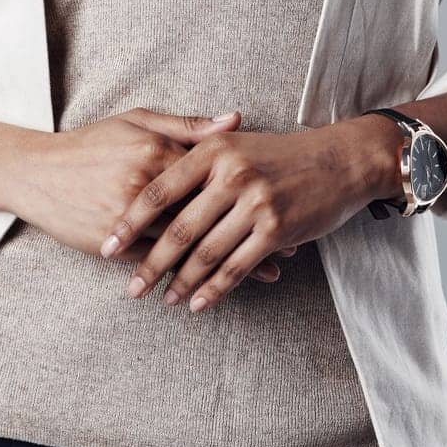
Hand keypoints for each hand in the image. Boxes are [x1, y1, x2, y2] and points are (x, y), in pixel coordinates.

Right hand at [15, 108, 300, 283]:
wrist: (35, 173)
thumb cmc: (91, 143)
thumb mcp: (137, 120)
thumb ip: (187, 124)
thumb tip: (235, 119)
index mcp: (156, 149)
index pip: (213, 174)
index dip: (250, 192)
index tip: (282, 204)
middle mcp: (146, 183)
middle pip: (208, 214)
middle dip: (248, 235)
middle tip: (283, 252)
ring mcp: (129, 217)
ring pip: (187, 245)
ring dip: (226, 263)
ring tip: (261, 276)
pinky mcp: (114, 243)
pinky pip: (158, 263)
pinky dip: (188, 275)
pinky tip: (213, 284)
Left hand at [102, 123, 371, 312]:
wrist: (338, 160)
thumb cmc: (279, 153)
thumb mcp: (234, 142)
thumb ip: (194, 156)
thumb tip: (149, 180)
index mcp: (212, 151)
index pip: (159, 191)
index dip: (130, 222)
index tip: (108, 246)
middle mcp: (232, 175)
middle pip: (179, 228)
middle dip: (150, 264)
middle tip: (130, 288)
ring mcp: (255, 203)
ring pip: (207, 253)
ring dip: (181, 282)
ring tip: (163, 300)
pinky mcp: (277, 229)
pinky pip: (237, 267)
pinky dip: (215, 289)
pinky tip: (198, 304)